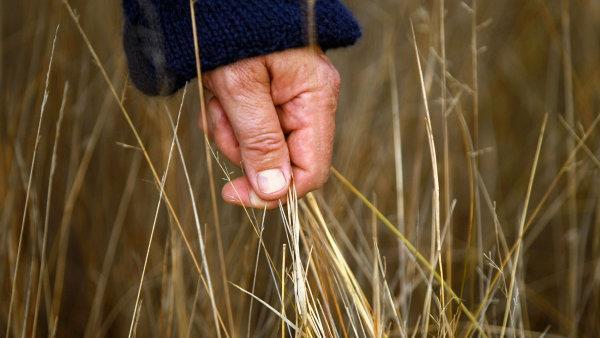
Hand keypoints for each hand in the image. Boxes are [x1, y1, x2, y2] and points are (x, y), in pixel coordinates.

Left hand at [202, 47, 340, 208]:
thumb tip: (275, 192)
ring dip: (229, 130)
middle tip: (220, 115)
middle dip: (242, 147)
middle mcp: (308, 102)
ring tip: (217, 95)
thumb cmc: (234, 30)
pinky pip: (247, 126)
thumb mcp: (242, 87)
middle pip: (279, 159)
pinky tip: (218, 91)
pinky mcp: (268, 97)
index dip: (274, 191)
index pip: (310, 170)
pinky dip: (226, 116)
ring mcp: (288, 100)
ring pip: (257, 145)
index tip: (232, 194)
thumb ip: (260, 142)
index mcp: (315, 98)